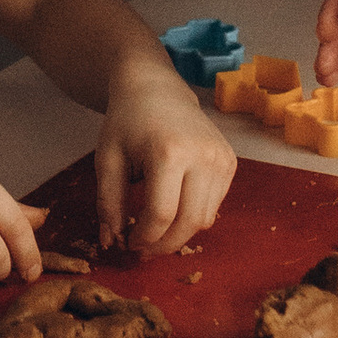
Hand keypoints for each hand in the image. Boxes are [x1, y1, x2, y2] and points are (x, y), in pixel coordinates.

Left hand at [94, 82, 235, 257]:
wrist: (156, 89)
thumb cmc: (128, 122)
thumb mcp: (107, 160)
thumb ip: (108, 203)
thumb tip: (111, 242)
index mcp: (169, 152)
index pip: (161, 214)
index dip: (144, 238)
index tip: (129, 243)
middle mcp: (202, 155)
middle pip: (189, 223)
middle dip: (164, 245)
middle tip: (143, 248)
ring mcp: (221, 158)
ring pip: (205, 220)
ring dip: (179, 234)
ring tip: (156, 230)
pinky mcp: (230, 162)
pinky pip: (214, 206)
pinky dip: (193, 216)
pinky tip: (173, 209)